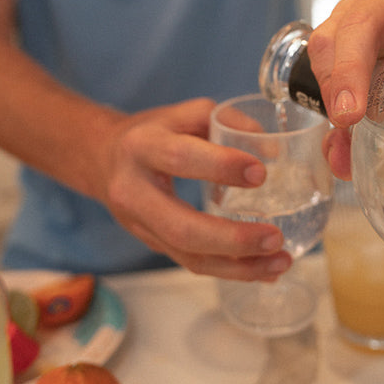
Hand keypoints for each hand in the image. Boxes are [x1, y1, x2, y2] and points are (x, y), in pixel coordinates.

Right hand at [100, 98, 291, 279]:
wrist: (103, 159)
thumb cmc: (153, 132)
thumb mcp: (184, 113)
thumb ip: (227, 121)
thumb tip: (272, 149)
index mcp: (142, 146)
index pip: (180, 158)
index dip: (221, 166)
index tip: (261, 173)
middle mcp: (134, 191)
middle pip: (182, 227)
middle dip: (233, 239)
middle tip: (274, 237)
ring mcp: (140, 225)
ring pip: (189, 256)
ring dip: (239, 267)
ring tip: (280, 262)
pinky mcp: (152, 244)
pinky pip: (192, 263)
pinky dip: (231, 270)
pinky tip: (263, 270)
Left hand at [307, 0, 383, 177]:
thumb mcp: (374, 86)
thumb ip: (351, 130)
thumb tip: (343, 164)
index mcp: (351, 24)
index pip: (329, 43)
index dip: (333, 78)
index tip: (346, 117)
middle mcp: (383, 2)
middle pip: (363, 18)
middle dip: (358, 58)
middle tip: (365, 103)